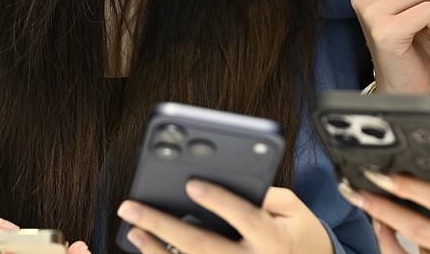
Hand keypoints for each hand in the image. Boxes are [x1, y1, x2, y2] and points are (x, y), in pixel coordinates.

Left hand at [118, 182, 331, 253]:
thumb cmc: (297, 233)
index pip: (243, 216)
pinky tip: (148, 249)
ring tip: (133, 229)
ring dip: (156, 250)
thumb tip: (224, 182)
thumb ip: (263, 194)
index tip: (191, 183)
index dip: (218, 200)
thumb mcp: (293, 209)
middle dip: (163, 225)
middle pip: (202, 246)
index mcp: (273, 239)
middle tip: (132, 207)